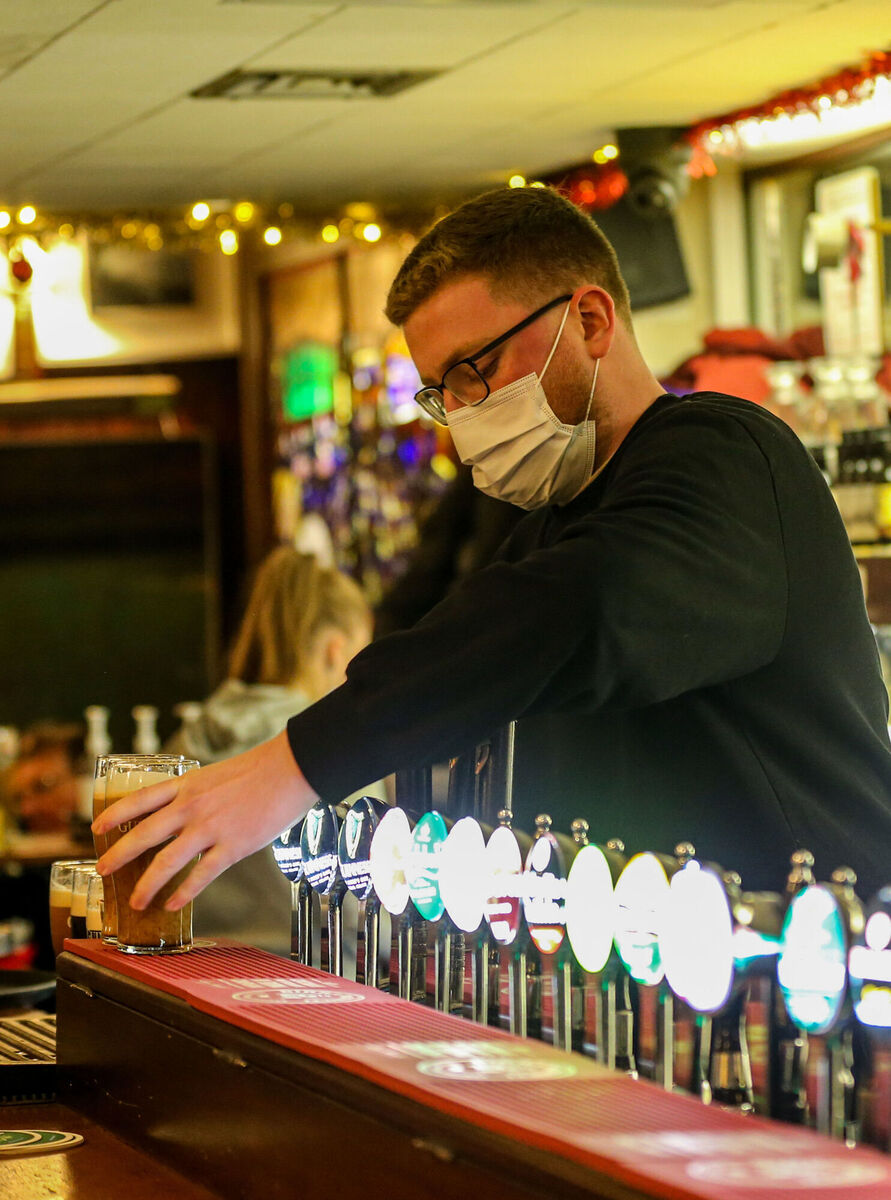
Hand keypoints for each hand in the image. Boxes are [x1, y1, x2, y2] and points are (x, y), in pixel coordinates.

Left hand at [93, 731, 318, 911]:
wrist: (289, 769)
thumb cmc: (259, 770)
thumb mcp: (216, 775)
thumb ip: (197, 795)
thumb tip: (185, 815)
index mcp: (187, 785)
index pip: (140, 799)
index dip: (115, 814)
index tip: (97, 828)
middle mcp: (192, 806)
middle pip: (144, 834)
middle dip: (119, 855)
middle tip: (102, 870)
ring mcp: (210, 828)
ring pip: (167, 861)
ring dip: (146, 884)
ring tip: (136, 902)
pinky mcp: (232, 846)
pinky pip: (201, 875)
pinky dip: (183, 892)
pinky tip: (173, 903)